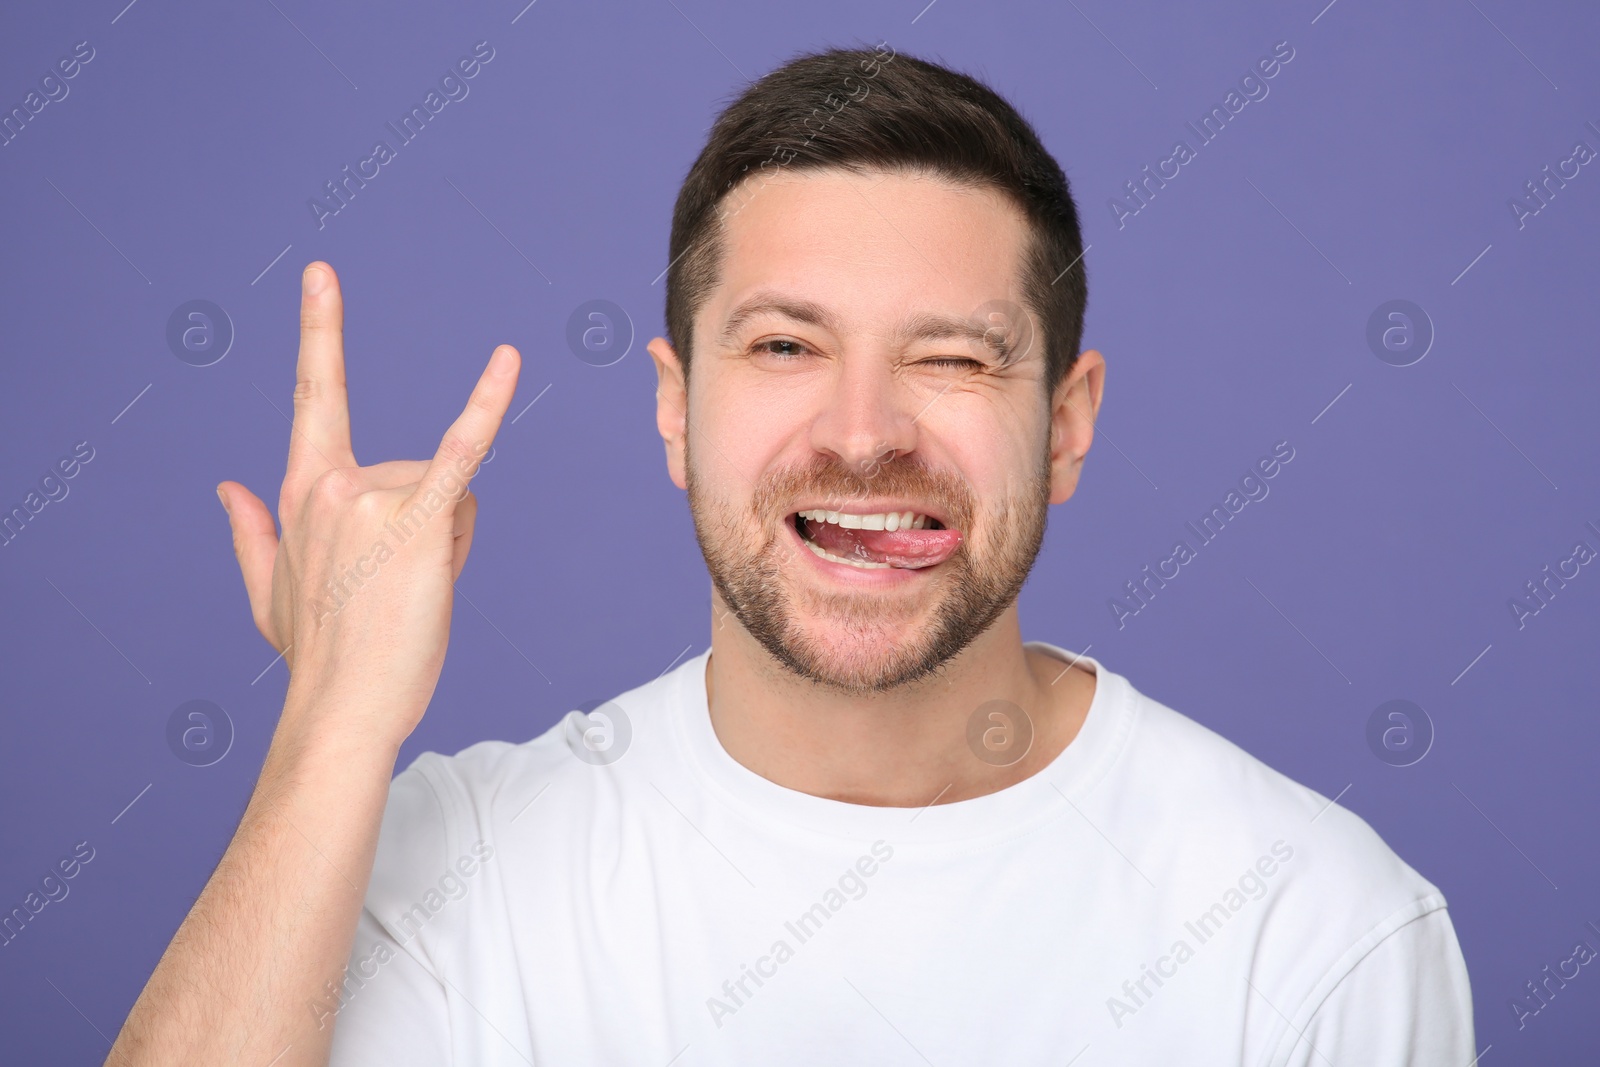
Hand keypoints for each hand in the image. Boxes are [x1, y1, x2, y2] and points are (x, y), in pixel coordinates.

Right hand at [216, 261, 519, 745]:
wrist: (343, 707)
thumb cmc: (316, 657)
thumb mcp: (268, 592)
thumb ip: (252, 532)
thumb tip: (226, 487)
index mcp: (301, 491)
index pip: (316, 395)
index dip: (321, 330)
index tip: (323, 274)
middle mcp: (334, 483)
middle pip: (418, 471)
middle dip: (428, 527)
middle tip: (398, 590)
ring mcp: (374, 500)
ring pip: (450, 494)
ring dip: (450, 543)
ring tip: (416, 595)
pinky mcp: (419, 524)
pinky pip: (461, 452)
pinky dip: (484, 408)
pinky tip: (507, 362)